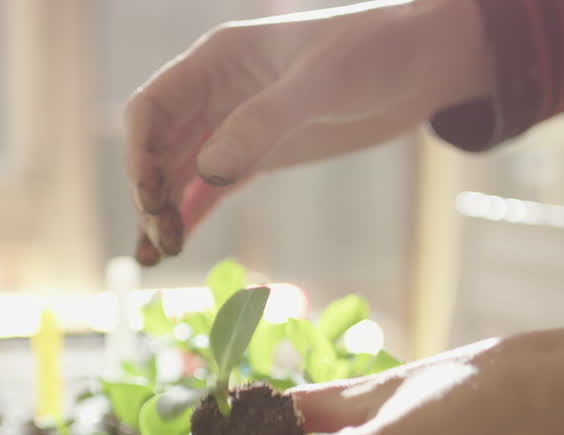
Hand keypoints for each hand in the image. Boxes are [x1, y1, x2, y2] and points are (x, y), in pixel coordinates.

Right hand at [125, 0, 491, 264]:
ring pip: (180, 171)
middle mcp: (217, 91)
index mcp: (218, 59)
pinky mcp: (261, 154)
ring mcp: (236, 125)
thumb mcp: (322, 82)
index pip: (152, 108)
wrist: (424, 62)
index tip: (150, 199)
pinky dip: (189, 214)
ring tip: (156, 255)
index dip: (139, 153)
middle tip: (163, 238)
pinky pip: (210, 187)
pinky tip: (171, 246)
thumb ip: (264, 122)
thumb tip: (208, 172)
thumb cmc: (375, 51)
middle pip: (158, 145)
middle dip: (150, 191)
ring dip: (163, 210)